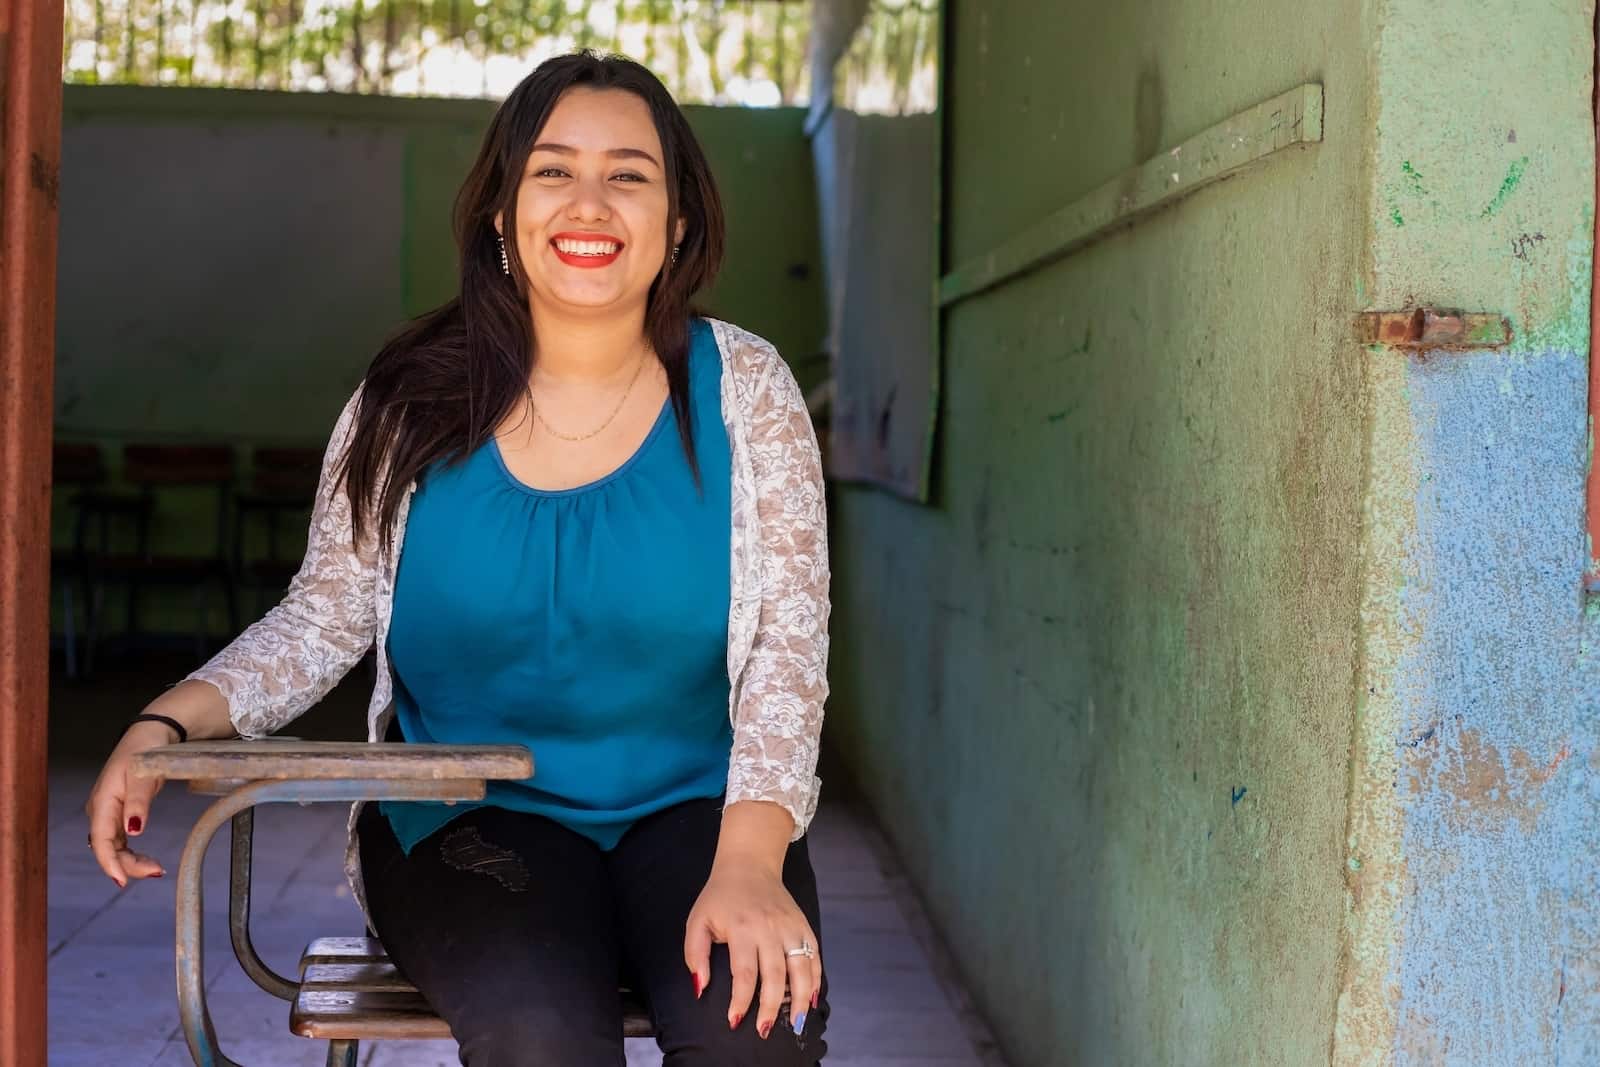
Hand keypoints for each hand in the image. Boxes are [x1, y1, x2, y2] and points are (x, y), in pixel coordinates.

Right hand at [84, 721, 174, 886]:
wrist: (150, 734)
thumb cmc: (144, 749)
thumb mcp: (143, 773)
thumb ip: (138, 801)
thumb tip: (133, 830)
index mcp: (103, 800)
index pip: (101, 839)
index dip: (109, 862)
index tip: (122, 881)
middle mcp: (101, 810)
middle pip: (107, 848)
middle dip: (127, 865)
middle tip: (157, 871)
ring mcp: (109, 813)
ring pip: (114, 847)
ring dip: (130, 862)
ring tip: (156, 869)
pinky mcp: (119, 814)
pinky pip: (121, 841)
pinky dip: (132, 854)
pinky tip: (147, 861)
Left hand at [683, 860, 821, 1038]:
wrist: (749, 865)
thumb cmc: (720, 897)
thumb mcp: (697, 921)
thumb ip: (696, 955)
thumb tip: (700, 987)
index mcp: (742, 928)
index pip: (745, 972)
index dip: (741, 1000)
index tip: (734, 1020)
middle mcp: (770, 928)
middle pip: (776, 975)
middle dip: (771, 1006)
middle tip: (764, 1029)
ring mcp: (791, 926)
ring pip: (802, 968)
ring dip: (800, 998)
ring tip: (795, 1023)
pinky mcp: (804, 925)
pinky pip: (815, 956)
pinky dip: (816, 979)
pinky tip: (811, 999)